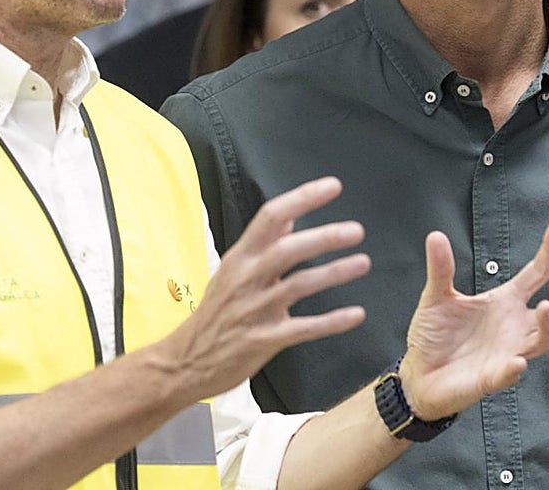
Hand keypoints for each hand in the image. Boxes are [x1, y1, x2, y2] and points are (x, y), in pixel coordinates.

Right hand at [167, 177, 368, 399]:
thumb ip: (262, 245)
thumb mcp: (232, 270)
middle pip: (287, 249)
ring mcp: (255, 310)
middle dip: (324, 237)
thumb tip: (289, 218)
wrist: (186, 361)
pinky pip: (303, 328)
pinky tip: (356, 314)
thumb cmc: (215, 312)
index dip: (303, 198)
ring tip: (362, 262)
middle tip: (356, 230)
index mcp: (240, 257)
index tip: (332, 186)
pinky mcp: (263, 340)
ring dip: (334, 273)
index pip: (270, 216)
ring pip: (299, 285)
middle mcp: (246, 278)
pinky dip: (332, 321)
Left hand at [398, 221, 548, 419]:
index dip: (548, 252)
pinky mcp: (492, 377)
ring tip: (542, 306)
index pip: (536, 274)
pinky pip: (509, 373)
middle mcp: (514, 326)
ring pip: (542, 340)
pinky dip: (514, 368)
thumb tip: (435, 235)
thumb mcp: (436, 297)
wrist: (419, 373)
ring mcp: (508, 352)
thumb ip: (441, 268)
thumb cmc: (434, 335)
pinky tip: (517, 361)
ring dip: (547, 325)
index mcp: (505, 302)